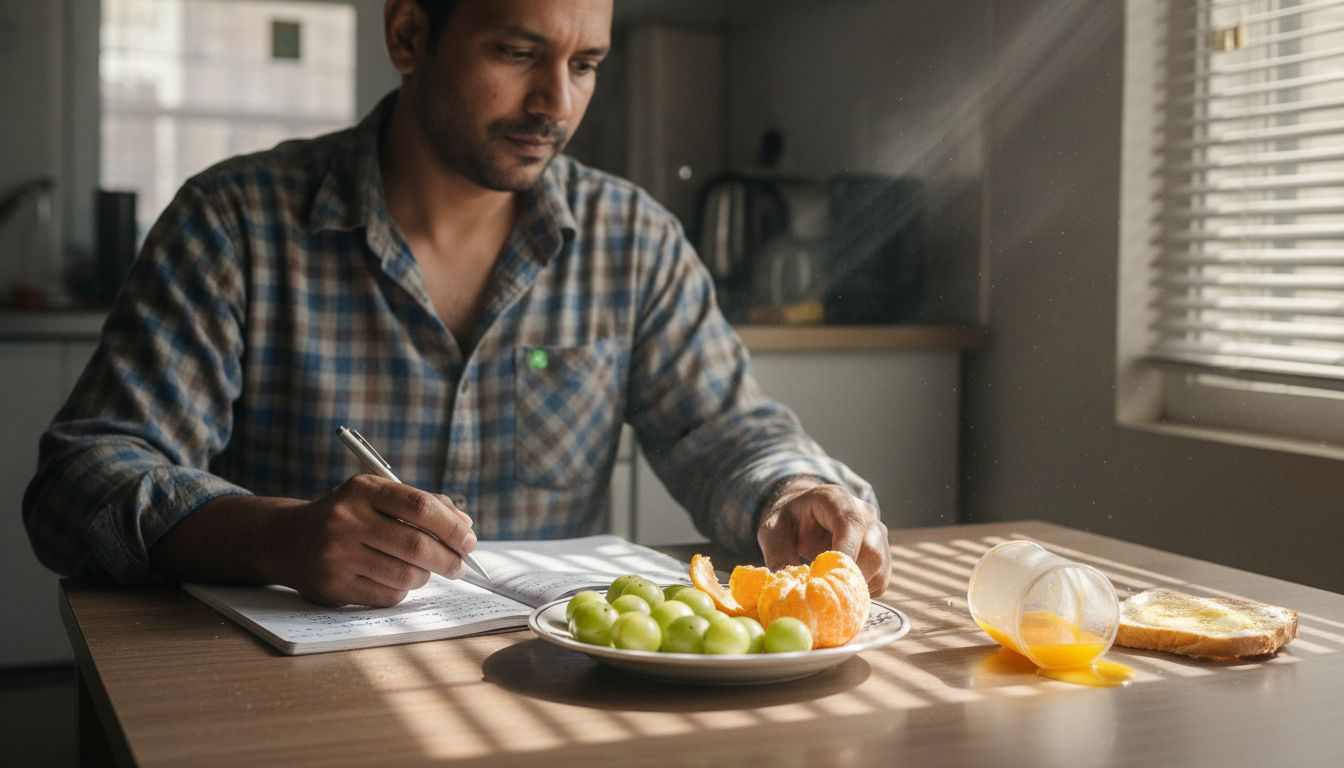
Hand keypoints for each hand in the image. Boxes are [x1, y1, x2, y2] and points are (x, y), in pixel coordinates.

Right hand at [276, 474, 477, 606]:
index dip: (451, 526)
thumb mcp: (377, 497)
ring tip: (422, 571)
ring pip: (405, 575)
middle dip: (448, 559)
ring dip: (424, 576)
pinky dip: (401, 591)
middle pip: (416, 546)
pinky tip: (393, 580)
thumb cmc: (349, 516)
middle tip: (460, 566)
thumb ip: (423, 505)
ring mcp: (337, 555)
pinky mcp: (333, 586)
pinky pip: (387, 596)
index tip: (469, 541)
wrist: (289, 540)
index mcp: (362, 489)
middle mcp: (346, 520)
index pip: (419, 506)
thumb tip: (465, 526)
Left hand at [756, 479, 889, 596]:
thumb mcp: (773, 531)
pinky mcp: (883, 554)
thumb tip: (790, 586)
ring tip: (828, 591)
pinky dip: (861, 592)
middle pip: (872, 552)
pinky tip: (839, 589)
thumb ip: (778, 555)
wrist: (805, 515)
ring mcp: (878, 534)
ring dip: (855, 587)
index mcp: (837, 500)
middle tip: (823, 592)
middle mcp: (865, 515)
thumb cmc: (789, 520)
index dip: (845, 551)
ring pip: (880, 569)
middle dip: (848, 578)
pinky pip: (880, 580)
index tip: (827, 575)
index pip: (851, 523)